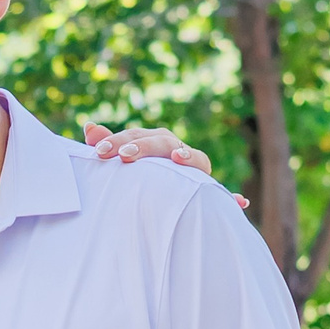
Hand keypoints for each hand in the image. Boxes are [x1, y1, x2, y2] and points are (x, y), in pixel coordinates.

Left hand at [83, 122, 250, 209]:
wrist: (155, 203)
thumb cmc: (135, 178)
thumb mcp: (118, 162)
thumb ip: (106, 144)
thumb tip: (89, 125)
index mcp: (155, 142)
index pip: (138, 135)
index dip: (119, 140)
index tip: (99, 151)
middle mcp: (177, 151)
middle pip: (164, 142)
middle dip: (144, 146)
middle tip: (124, 155)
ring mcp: (195, 170)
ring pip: (197, 160)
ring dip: (189, 158)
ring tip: (178, 158)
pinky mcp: (207, 190)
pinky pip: (223, 194)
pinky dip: (232, 197)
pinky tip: (240, 202)